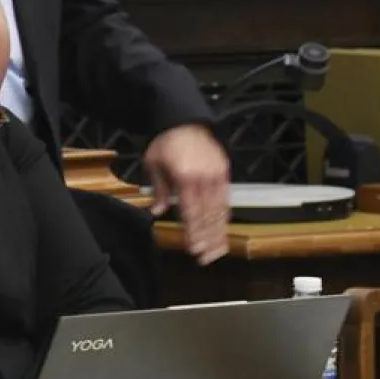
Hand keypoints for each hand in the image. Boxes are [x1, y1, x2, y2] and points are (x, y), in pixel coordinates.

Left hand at [145, 124, 229, 265]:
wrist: (185, 120)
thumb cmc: (166, 143)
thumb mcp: (154, 164)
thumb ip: (158, 190)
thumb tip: (156, 212)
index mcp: (184, 177)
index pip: (190, 211)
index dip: (193, 232)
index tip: (193, 249)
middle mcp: (204, 178)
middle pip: (207, 215)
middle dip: (207, 239)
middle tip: (206, 258)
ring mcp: (216, 176)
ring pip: (219, 210)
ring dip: (218, 232)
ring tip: (217, 251)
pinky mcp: (224, 172)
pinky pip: (226, 199)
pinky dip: (224, 216)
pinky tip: (222, 230)